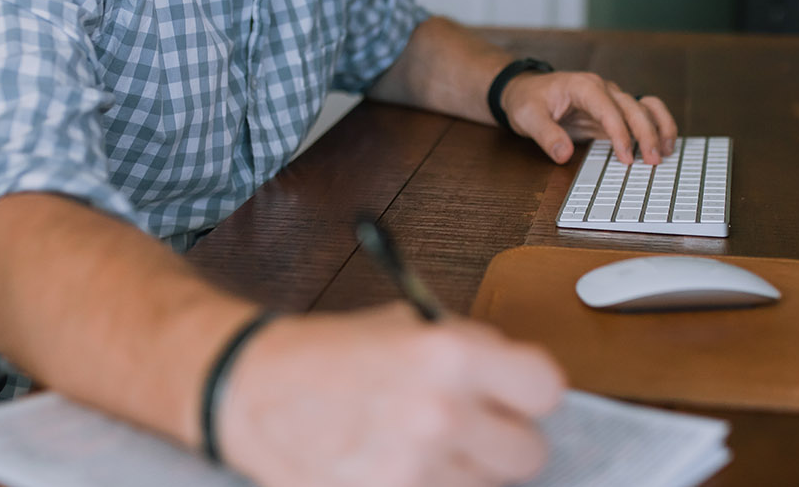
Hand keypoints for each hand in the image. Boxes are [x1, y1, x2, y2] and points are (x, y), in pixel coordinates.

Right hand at [218, 303, 564, 486]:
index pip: (546, 388)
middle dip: (501, 436)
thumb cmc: (322, 354)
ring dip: (463, 470)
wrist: (252, 391)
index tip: (515, 390)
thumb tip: (508, 377)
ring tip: (419, 443)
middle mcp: (440, 416)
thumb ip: (464, 349)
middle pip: (528, 452)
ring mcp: (416, 472)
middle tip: (469, 423)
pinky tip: (399, 465)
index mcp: (448, 356)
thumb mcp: (402, 325)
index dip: (528, 387)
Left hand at [500, 71, 676, 165]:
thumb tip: (563, 154)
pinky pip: (642, 113)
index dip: (620, 133)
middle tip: (653, 161)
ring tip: (666, 151)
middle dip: (646, 133)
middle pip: (633, 107)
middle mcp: (602, 89)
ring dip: (659, 126)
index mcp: (583, 86)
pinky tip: (663, 143)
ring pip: (644, 107)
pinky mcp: (614, 111)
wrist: (525, 90)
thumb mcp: (528, 117)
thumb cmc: (527, 100)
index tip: (627, 157)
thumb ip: (546, 135)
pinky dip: (657, 125)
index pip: (608, 108)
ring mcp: (611, 99)